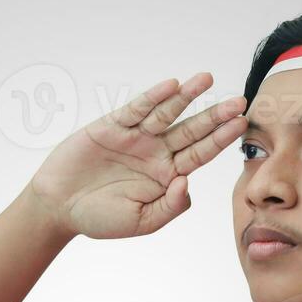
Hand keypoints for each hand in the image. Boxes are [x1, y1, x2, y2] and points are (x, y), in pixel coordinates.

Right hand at [27, 72, 247, 239]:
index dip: (220, 139)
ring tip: (207, 79)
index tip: (241, 124)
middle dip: (214, 115)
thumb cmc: (101, 218)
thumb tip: (187, 182)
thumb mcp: (142, 222)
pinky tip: (171, 86)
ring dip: (187, 96)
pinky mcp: (113, 126)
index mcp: (167, 175)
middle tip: (239, 100)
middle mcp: (156, 152)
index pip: (200, 154)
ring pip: (167, 113)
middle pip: (191, 130)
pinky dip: (153, 98)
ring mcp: (136, 137)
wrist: (59, 208)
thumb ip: (170, 206)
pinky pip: (137, 109)